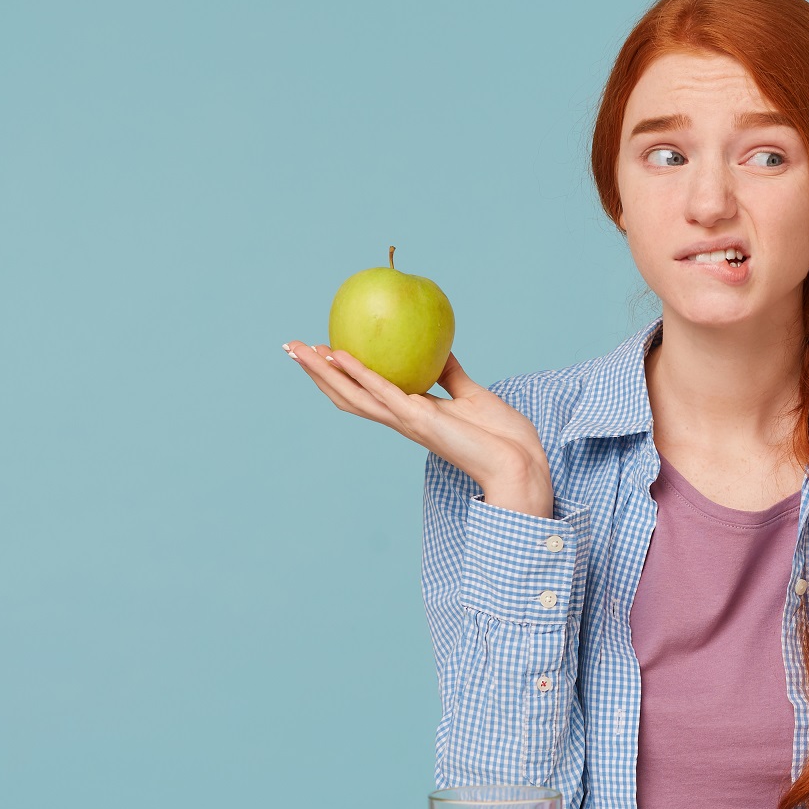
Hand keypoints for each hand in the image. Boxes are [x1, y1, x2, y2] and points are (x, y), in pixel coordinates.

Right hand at [285, 341, 554, 516]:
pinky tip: (340, 355)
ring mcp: (407, 421)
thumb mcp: (471, 395)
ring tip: (299, 349)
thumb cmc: (500, 435)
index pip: (364, 392)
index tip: (319, 352)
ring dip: (324, 372)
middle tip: (291, 347)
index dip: (339, 375)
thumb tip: (441, 348)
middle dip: (317, 373)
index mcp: (410, 414)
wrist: (518, 462)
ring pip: (353, 395)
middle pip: (347, 395)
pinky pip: (383, 392)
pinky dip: (359, 373)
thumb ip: (451, 374)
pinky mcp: (419, 420)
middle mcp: (401, 419)